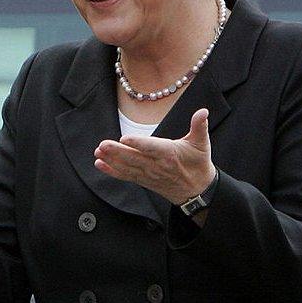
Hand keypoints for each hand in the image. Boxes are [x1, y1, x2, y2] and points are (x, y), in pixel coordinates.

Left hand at [94, 108, 215, 204]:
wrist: (197, 191)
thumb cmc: (198, 163)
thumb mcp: (201, 144)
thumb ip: (199, 126)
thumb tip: (203, 111)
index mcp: (170, 154)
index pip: (152, 148)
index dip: (138, 143)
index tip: (124, 138)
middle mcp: (157, 166)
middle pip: (135, 158)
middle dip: (117, 152)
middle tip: (103, 144)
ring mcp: (149, 174)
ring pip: (127, 167)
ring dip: (111, 160)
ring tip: (98, 152)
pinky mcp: (143, 180)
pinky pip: (126, 176)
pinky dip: (112, 171)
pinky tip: (99, 164)